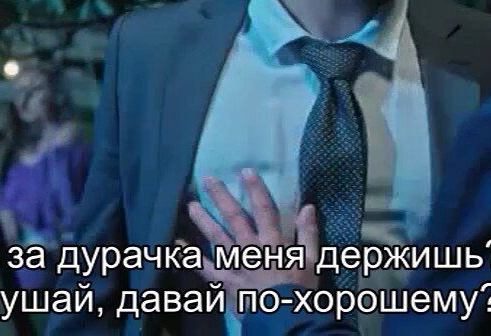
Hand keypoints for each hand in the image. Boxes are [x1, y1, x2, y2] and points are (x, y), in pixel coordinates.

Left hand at [179, 168, 319, 316]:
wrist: (284, 322)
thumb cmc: (300, 292)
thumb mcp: (312, 262)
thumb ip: (308, 234)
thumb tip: (308, 206)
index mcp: (273, 243)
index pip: (264, 210)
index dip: (255, 189)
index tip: (245, 171)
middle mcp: (251, 249)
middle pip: (235, 218)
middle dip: (221, 197)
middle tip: (207, 179)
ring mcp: (235, 265)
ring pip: (216, 237)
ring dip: (203, 220)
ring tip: (190, 205)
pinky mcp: (225, 282)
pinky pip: (205, 268)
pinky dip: (190, 256)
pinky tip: (178, 244)